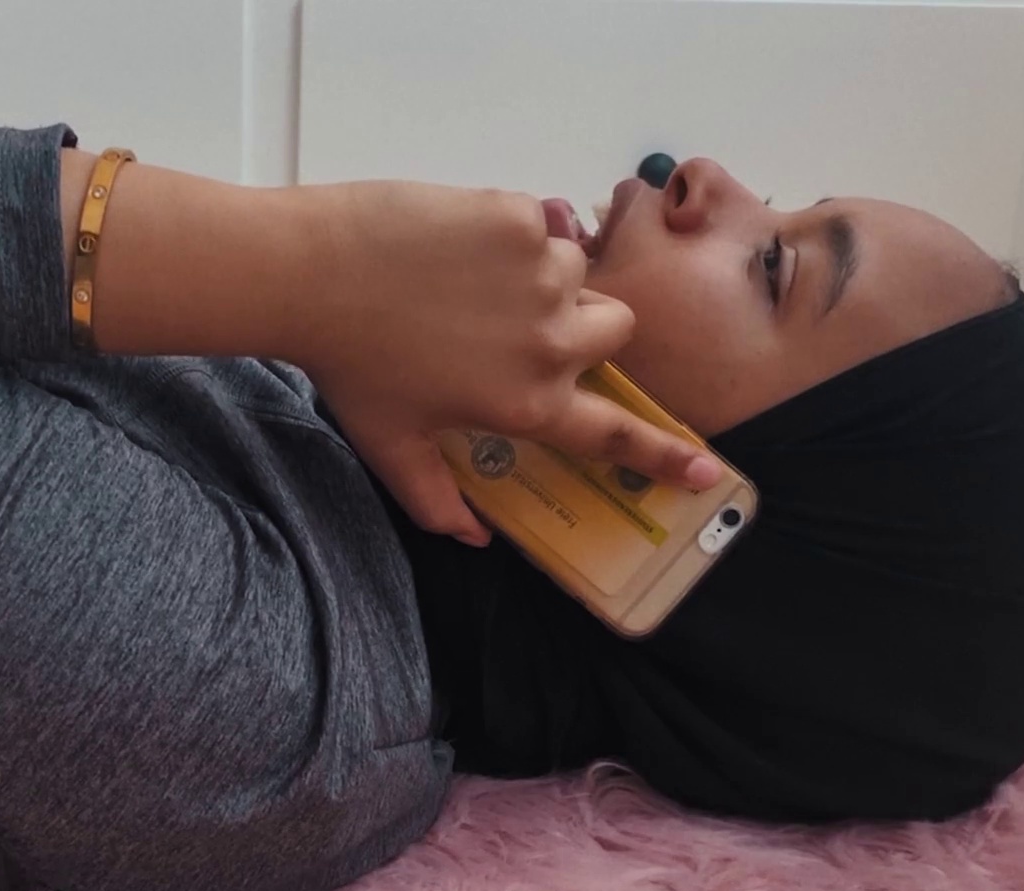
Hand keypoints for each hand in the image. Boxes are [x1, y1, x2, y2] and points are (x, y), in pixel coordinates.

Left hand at [282, 182, 720, 545]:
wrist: (313, 276)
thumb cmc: (350, 367)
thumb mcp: (390, 448)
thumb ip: (436, 502)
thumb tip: (474, 539)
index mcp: (527, 403)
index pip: (612, 435)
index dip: (665, 454)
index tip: (710, 468)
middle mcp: (549, 342)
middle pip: (614, 331)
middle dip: (588, 327)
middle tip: (528, 325)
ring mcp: (540, 276)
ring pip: (575, 270)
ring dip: (543, 277)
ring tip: (474, 280)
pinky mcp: (519, 218)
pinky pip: (540, 222)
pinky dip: (510, 232)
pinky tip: (457, 243)